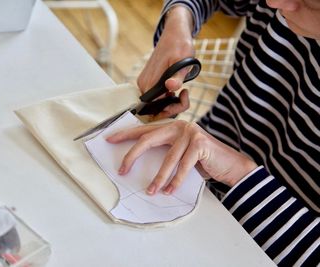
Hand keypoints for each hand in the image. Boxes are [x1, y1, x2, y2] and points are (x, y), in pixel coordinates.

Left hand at [106, 120, 257, 194]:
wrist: (230, 165)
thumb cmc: (202, 161)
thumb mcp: (180, 155)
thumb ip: (164, 153)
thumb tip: (138, 162)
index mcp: (171, 127)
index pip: (144, 130)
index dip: (126, 135)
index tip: (110, 140)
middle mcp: (179, 126)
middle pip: (148, 139)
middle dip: (133, 156)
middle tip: (122, 170)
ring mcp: (190, 133)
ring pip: (167, 159)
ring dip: (158, 178)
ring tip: (150, 191)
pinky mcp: (200, 144)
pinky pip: (183, 166)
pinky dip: (176, 181)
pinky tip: (169, 191)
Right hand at [137, 6, 194, 119]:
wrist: (173, 33)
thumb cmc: (180, 45)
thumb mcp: (184, 61)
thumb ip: (177, 77)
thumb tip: (170, 87)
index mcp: (151, 80)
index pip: (156, 108)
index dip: (171, 109)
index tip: (183, 98)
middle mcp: (143, 84)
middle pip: (155, 108)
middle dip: (172, 107)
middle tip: (185, 94)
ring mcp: (144, 83)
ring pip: (155, 103)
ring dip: (170, 102)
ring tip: (183, 91)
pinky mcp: (146, 81)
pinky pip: (155, 96)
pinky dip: (166, 96)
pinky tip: (175, 88)